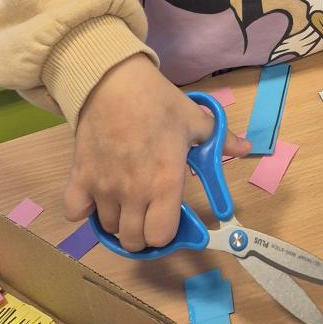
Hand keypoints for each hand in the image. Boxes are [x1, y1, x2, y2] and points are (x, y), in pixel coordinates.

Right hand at [63, 54, 250, 251]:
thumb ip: (221, 140)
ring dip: (118, 220)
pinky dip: (84, 210)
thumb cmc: (158, 102)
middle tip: (147, 214)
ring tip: (125, 200)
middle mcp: (133, 193)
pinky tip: (95, 196)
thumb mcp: (195, 120)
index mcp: (165, 183)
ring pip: (107, 227)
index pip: (161, 236)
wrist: (113, 82)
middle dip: (142, 234)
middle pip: (133, 241)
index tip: (168, 220)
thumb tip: (247, 148)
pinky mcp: (79, 177)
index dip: (166, 234)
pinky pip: (75, 211)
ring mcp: (103, 187)